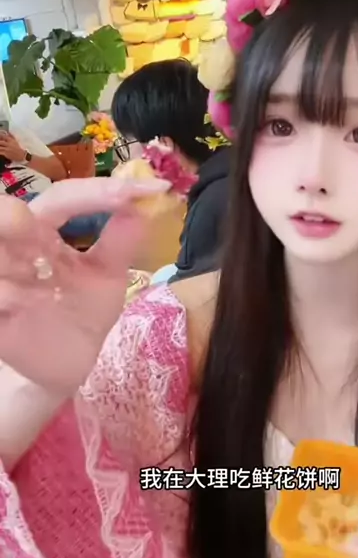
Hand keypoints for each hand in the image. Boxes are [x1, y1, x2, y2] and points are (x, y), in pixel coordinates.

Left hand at [0, 132, 26, 161]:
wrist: (22, 155)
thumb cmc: (18, 148)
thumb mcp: (15, 141)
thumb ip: (11, 136)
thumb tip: (8, 132)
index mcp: (11, 140)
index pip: (3, 136)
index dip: (0, 136)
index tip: (0, 137)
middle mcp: (8, 144)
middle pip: (0, 142)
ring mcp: (7, 149)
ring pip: (0, 147)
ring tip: (0, 147)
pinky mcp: (6, 153)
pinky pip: (0, 152)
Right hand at [0, 176, 169, 393]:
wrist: (73, 364)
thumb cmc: (84, 311)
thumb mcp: (108, 275)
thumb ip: (121, 241)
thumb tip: (144, 202)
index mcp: (44, 233)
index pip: (61, 198)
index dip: (96, 192)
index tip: (138, 192)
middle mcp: (17, 251)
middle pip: (3, 214)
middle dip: (9, 217)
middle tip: (28, 225)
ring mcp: (4, 283)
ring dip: (6, 259)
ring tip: (32, 280)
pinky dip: (5, 296)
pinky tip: (21, 305)